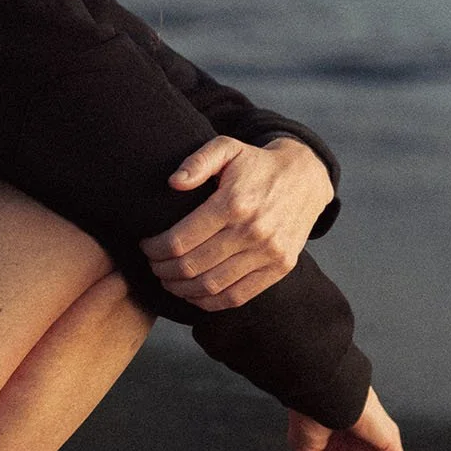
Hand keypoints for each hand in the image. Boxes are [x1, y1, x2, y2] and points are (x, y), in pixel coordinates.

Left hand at [138, 135, 334, 311]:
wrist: (305, 178)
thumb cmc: (256, 164)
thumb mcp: (227, 148)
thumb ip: (198, 161)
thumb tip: (174, 182)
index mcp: (233, 203)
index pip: (179, 240)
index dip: (154, 248)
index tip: (145, 246)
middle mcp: (253, 231)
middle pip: (191, 266)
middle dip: (162, 269)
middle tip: (152, 264)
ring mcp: (269, 253)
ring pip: (211, 286)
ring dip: (181, 289)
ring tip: (168, 279)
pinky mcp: (280, 267)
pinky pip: (237, 296)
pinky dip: (209, 302)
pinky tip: (193, 293)